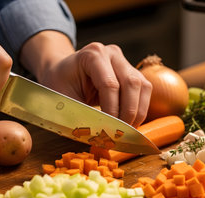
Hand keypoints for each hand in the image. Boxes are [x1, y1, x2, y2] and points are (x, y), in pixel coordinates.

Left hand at [20, 31, 151, 127]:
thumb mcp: (63, 100)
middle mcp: (112, 54)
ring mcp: (124, 62)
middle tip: (120, 134)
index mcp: (92, 54)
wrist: (63, 73)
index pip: (109, 84)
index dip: (112, 110)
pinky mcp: (133, 73)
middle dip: (128, 113)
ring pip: (142, 87)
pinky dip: (140, 109)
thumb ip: (81, 116)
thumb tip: (99, 135)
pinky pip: (144, 91)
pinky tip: (129, 123)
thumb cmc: (60, 85)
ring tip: (126, 130)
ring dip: (137, 112)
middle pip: (131, 83)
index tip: (108, 130)